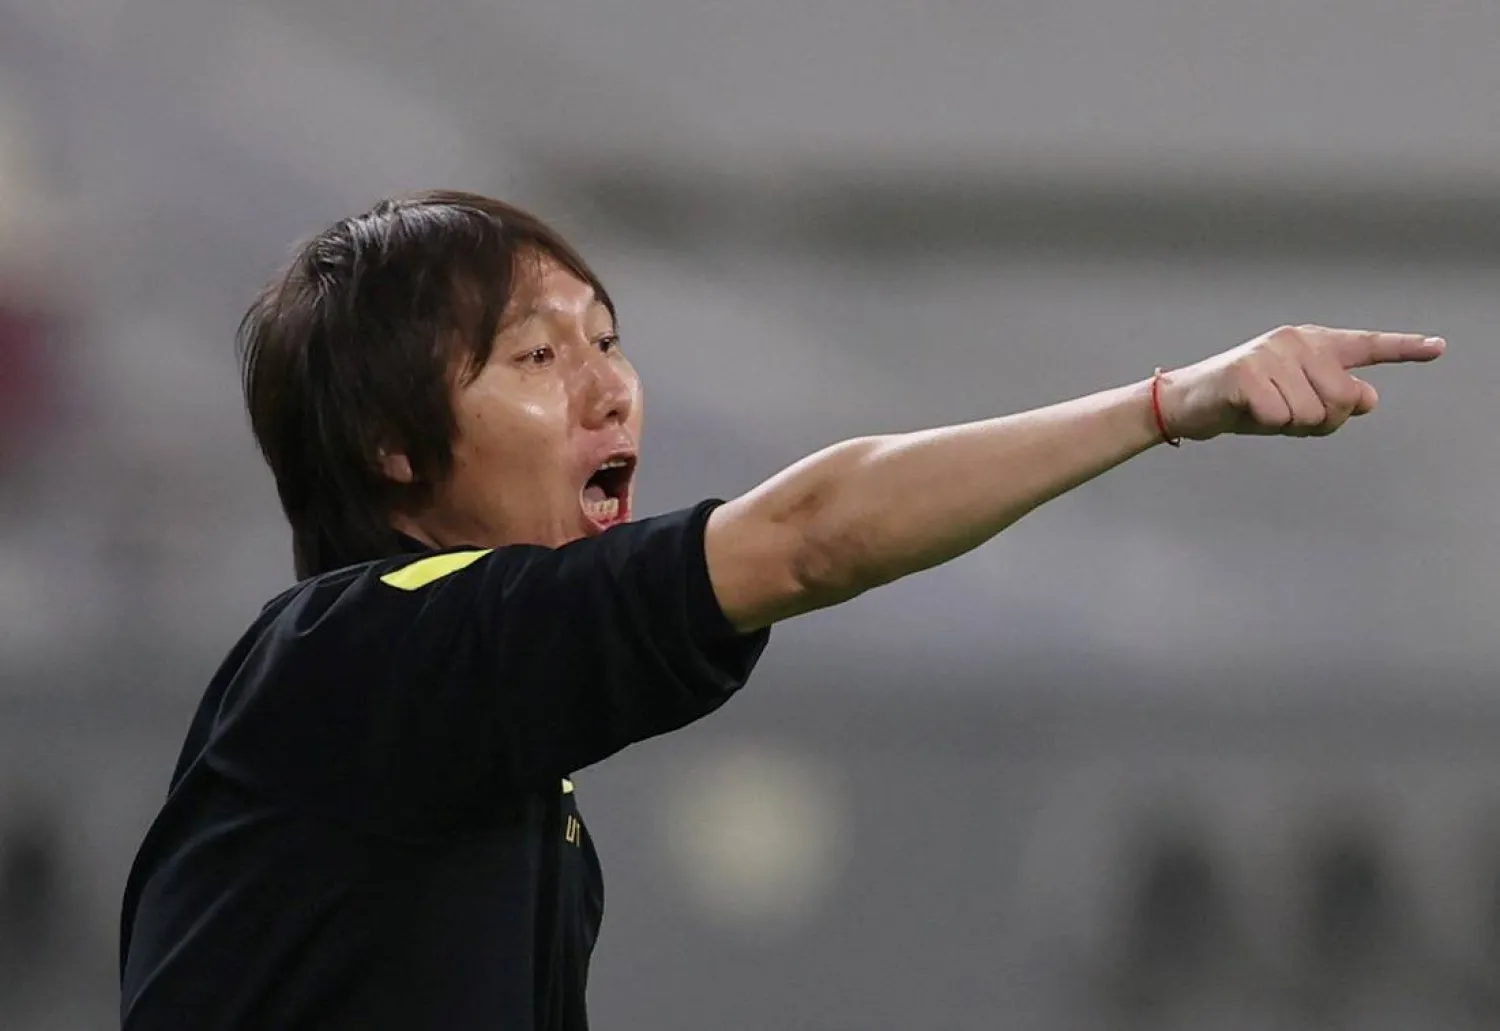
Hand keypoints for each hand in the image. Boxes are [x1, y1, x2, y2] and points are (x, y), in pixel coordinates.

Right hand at [1157, 324, 1446, 441]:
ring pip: (1312, 413)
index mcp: (1313, 344)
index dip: (1404, 349)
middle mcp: (1296, 342)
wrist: (1190, 402)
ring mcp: (1271, 354)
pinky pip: (1280, 418)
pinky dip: (1264, 425)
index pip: (1365, 347)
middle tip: (1284, 413)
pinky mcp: (1246, 374)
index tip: (1437, 348)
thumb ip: (1336, 399)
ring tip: (1263, 410)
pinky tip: (1246, 411)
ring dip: (1288, 425)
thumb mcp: (1297, 403)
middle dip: (1319, 420)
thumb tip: (1367, 397)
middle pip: (1343, 399)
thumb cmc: (1247, 403)